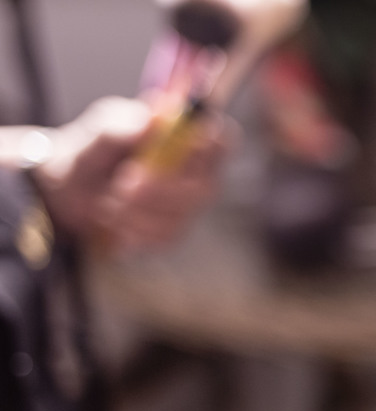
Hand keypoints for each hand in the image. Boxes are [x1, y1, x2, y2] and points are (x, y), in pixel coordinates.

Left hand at [30, 96, 229, 251]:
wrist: (68, 189)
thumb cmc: (90, 149)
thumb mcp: (97, 132)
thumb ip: (122, 127)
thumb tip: (153, 122)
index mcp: (184, 138)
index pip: (220, 141)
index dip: (211, 148)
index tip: (181, 153)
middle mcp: (196, 172)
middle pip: (204, 187)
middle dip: (160, 191)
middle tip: (122, 186)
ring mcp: (187, 205)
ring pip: (182, 216)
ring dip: (138, 211)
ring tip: (109, 200)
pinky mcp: (173, 230)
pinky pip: (166, 237)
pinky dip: (134, 229)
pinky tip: (116, 219)